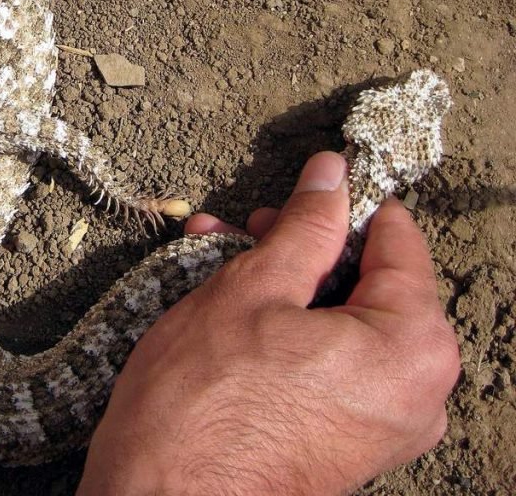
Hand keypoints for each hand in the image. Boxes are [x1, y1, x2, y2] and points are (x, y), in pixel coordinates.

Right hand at [79, 152, 459, 495]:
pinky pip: (327, 363)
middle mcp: (415, 391)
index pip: (397, 241)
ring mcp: (382, 424)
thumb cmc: (202, 403)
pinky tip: (227, 306)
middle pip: (366, 283)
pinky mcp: (346, 443)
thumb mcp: (252, 288)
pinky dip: (285, 329)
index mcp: (411, 346)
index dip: (342, 205)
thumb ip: (304, 227)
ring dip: (281, 284)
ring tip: (217, 258)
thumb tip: (333, 175)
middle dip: (300, 248)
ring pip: (338, 321)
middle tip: (244, 228)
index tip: (300, 187)